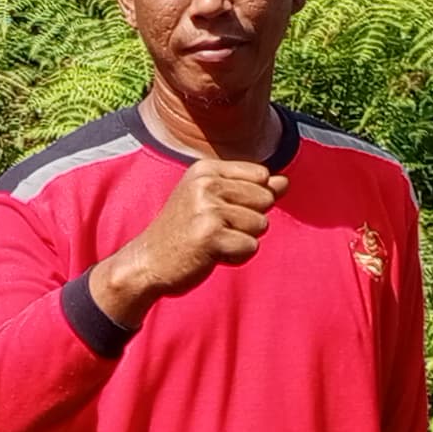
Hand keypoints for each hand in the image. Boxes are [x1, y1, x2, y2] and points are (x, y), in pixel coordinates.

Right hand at [101, 155, 282, 312]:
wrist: (147, 262)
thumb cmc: (184, 232)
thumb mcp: (213, 202)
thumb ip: (251, 189)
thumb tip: (285, 181)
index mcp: (206, 169)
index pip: (261, 176)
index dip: (252, 200)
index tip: (220, 211)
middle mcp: (206, 183)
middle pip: (266, 199)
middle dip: (249, 221)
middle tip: (214, 230)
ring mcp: (207, 208)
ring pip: (261, 224)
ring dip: (242, 241)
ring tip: (212, 242)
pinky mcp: (210, 235)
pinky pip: (251, 247)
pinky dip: (236, 257)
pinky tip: (211, 255)